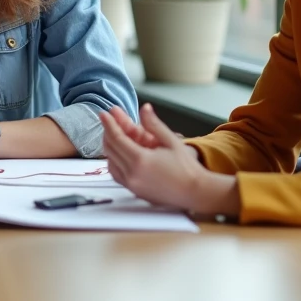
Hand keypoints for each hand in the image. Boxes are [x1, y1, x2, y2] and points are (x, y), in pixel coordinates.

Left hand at [100, 104, 238, 217]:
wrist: (196, 192)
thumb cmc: (187, 167)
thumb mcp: (171, 141)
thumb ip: (153, 124)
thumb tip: (144, 108)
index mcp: (140, 160)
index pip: (116, 138)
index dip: (109, 124)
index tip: (104, 114)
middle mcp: (132, 174)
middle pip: (110, 150)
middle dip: (108, 133)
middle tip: (110, 120)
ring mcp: (132, 185)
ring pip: (110, 162)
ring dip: (110, 148)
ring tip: (115, 134)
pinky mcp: (135, 191)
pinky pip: (117, 174)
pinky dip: (115, 162)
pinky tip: (121, 153)